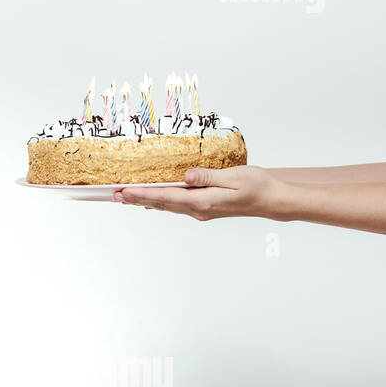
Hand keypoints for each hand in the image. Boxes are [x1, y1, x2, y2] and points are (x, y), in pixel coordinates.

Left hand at [113, 165, 287, 220]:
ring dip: (145, 201)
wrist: (272, 200)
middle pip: (161, 203)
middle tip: (114, 195)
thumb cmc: (256, 186)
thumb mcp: (233, 177)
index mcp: (203, 201)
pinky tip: (152, 201)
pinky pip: (177, 205)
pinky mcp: (205, 208)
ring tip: (125, 198)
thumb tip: (186, 175)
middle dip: (137, 199)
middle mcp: (198, 209)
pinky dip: (160, 202)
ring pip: (167, 205)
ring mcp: (201, 210)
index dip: (143, 194)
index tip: (124, 193)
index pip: (166, 197)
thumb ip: (207, 176)